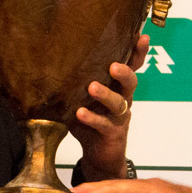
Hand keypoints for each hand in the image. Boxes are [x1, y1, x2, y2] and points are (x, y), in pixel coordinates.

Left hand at [69, 34, 147, 179]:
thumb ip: (76, 82)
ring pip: (119, 103)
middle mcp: (123, 99)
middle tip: (114, 66)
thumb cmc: (90, 122)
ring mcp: (120, 117)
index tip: (142, 37)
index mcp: (118, 87)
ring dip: (105, 94)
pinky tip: (80, 113)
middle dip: (124, 72)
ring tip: (92, 87)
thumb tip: (49, 57)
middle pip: (131, 82)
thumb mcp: (83, 98)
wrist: (98, 156)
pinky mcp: (113, 134)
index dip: (138, 52)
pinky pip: (104, 124)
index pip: (132, 66)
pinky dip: (92, 118)